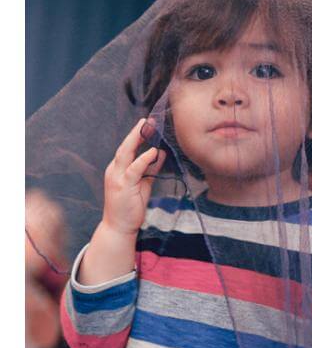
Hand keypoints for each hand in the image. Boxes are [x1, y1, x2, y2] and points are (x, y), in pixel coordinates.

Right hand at [102, 118, 166, 236]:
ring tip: (149, 128)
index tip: (148, 123)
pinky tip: (153, 152)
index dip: (137, 135)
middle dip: (136, 132)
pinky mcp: (123, 187)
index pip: (128, 148)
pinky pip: (133, 170)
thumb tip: (160, 153)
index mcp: (118, 169)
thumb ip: (151, 169)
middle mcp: (114, 170)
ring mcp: (117, 178)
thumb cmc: (131, 206)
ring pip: (126, 154)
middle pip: (125, 146)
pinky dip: (143, 159)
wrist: (119, 227)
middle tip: (148, 119)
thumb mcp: (144, 184)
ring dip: (137, 140)